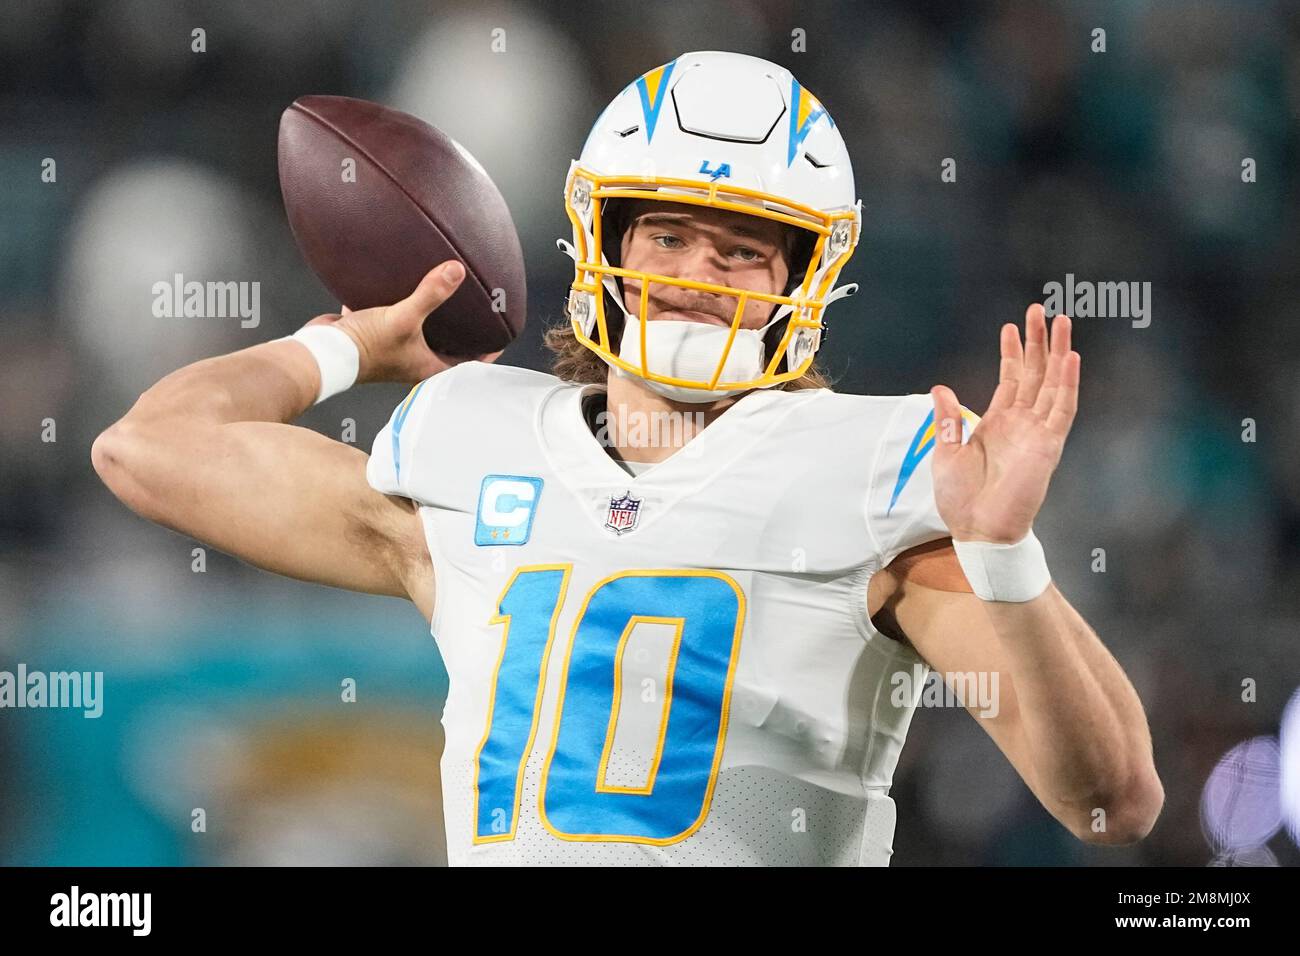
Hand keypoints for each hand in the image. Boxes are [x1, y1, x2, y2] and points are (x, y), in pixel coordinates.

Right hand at [302, 260, 502, 384]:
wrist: (323, 352)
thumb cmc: (364, 348)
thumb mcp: (404, 318)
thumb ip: (431, 294)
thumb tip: (456, 271)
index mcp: (427, 367)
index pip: (467, 364)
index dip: (486, 353)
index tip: (499, 338)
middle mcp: (413, 361)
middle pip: (446, 348)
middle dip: (461, 332)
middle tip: (476, 313)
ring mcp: (394, 349)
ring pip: (420, 332)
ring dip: (431, 317)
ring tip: (445, 297)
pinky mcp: (375, 334)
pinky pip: (393, 317)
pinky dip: (400, 303)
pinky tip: (402, 285)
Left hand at [930, 304, 1079, 543]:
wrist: (978, 529)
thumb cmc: (961, 499)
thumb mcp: (946, 452)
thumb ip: (947, 420)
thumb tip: (940, 388)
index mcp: (997, 423)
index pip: (1010, 379)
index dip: (1012, 353)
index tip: (1011, 327)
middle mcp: (1021, 423)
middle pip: (1035, 374)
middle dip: (1038, 342)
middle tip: (1040, 309)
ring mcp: (1037, 432)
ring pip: (1053, 383)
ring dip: (1057, 353)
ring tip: (1061, 321)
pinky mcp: (1048, 446)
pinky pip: (1062, 410)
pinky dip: (1068, 384)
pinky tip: (1071, 358)